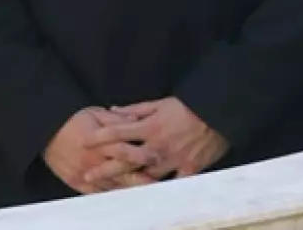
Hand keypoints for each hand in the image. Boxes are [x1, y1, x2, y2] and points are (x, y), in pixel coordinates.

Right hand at [44, 107, 157, 193]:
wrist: (45, 133)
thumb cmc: (72, 120)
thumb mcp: (94, 113)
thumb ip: (116, 118)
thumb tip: (136, 119)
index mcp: (99, 141)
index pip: (124, 150)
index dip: (141, 154)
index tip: (157, 157)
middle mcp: (94, 159)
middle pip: (121, 171)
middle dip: (141, 177)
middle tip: (158, 181)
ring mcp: (85, 173)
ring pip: (112, 185)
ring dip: (129, 189)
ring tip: (147, 192)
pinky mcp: (77, 183)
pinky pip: (97, 193)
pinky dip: (112, 196)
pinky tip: (125, 198)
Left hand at [83, 97, 227, 183]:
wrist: (219, 113)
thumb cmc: (188, 107)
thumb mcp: (160, 103)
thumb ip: (136, 109)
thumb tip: (113, 110)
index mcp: (150, 127)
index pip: (118, 131)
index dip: (99, 136)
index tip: (83, 141)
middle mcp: (158, 146)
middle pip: (126, 159)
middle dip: (105, 168)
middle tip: (87, 174)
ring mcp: (173, 160)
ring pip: (146, 176)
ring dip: (128, 183)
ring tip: (111, 191)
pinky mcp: (189, 169)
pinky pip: (172, 184)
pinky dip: (161, 191)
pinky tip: (148, 199)